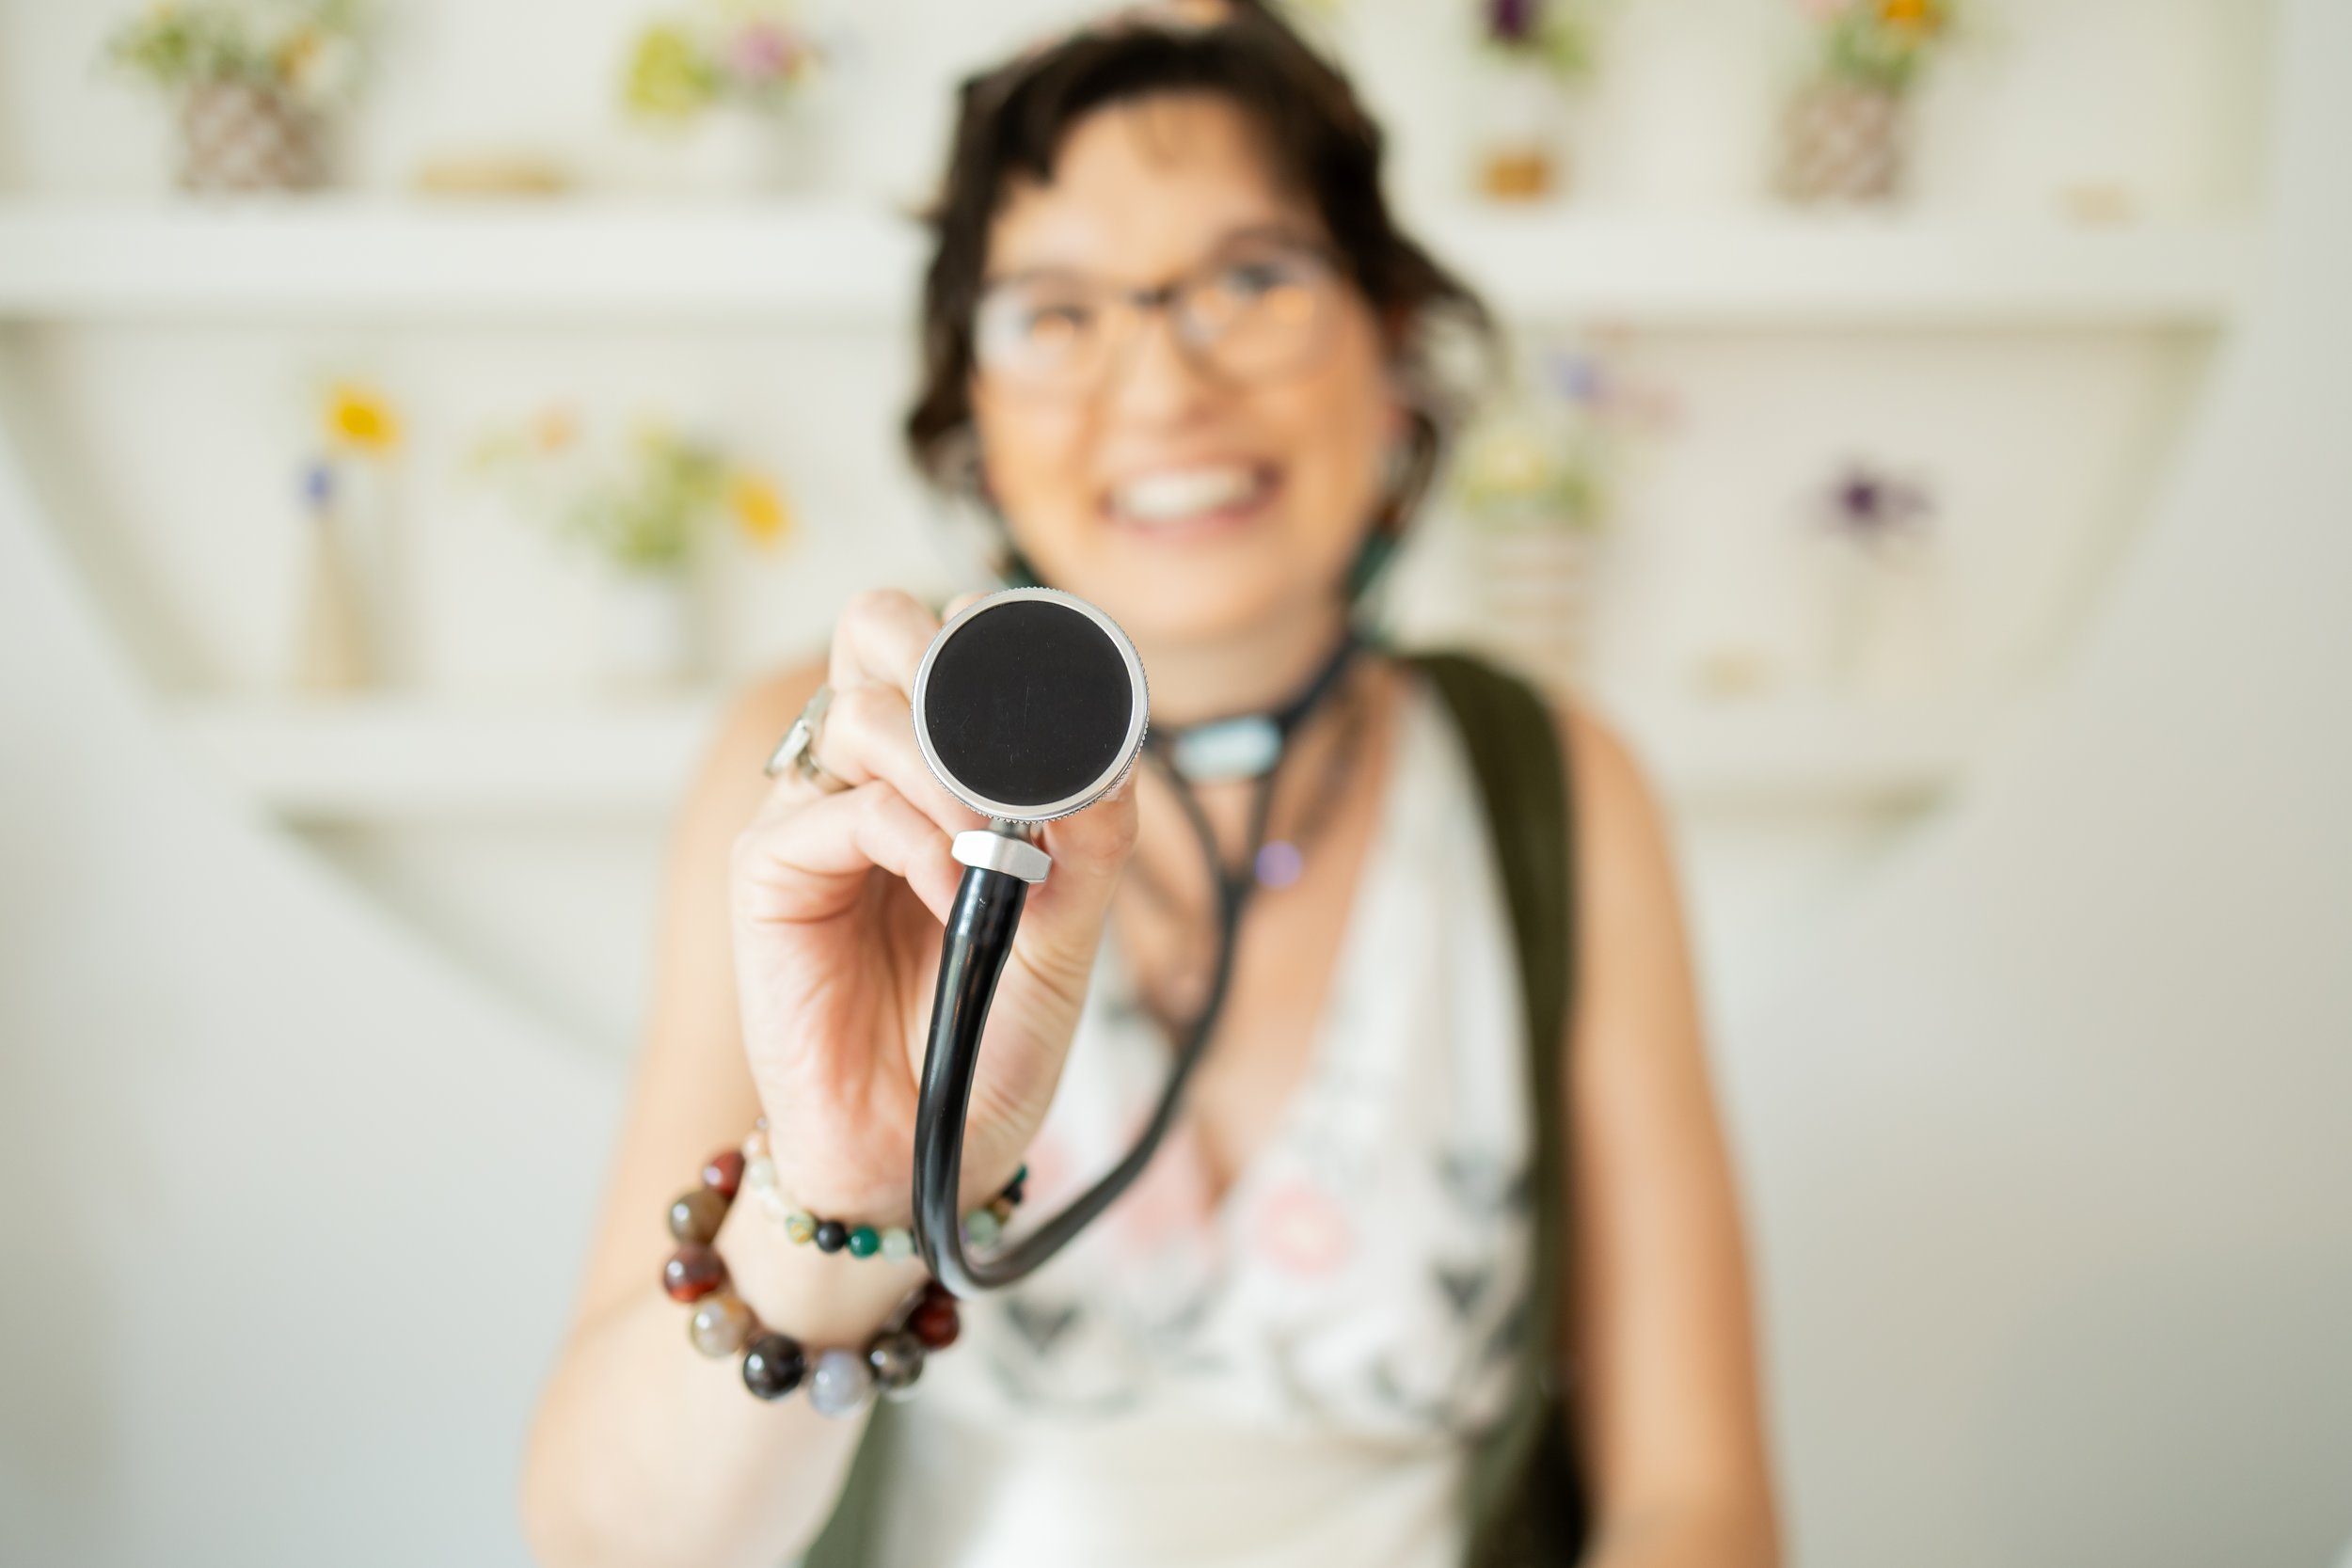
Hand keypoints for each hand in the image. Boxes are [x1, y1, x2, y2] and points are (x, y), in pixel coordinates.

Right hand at [728, 589, 1138, 1228]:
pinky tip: (953, 895)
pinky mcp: (767, 872)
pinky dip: (916, 839)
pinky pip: (843, 807)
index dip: (1002, 640)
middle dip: (946, 655)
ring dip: (947, 764)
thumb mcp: (1068, 932)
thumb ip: (1093, 841)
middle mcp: (869, 774)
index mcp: (940, 768)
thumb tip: (1112, 755)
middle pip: (877, 624)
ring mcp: (812, 816)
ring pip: (862, 708)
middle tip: (1006, 738)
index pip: (952, 642)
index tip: (1068, 695)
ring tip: (994, 847)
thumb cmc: (988, 1042)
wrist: (931, 1152)